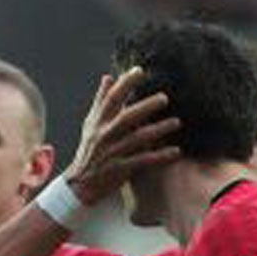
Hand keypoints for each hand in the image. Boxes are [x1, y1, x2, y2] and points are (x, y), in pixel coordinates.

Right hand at [63, 68, 179, 207]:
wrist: (80, 185)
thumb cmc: (89, 151)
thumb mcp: (91, 124)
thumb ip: (101, 101)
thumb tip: (108, 77)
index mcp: (98, 122)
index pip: (111, 99)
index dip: (124, 84)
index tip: (140, 71)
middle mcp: (103, 136)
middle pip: (125, 118)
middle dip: (144, 107)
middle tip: (164, 98)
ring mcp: (111, 153)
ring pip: (136, 139)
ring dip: (157, 130)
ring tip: (176, 122)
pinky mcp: (119, 170)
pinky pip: (142, 161)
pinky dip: (159, 157)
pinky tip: (175, 151)